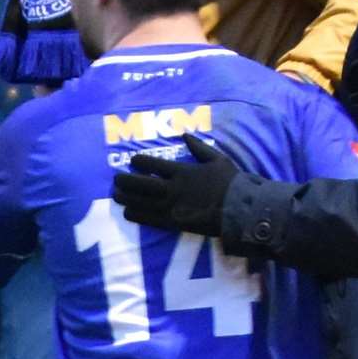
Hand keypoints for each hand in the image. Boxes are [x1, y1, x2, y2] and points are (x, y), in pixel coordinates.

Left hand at [111, 134, 237, 236]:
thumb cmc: (231, 183)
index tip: (133, 161)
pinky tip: (127, 212)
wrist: (241, 210)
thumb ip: (199, 147)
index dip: (140, 162)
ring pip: (142, 202)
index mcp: (182, 171)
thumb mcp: (218, 159)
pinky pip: (150, 219)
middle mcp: (173, 189)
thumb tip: (185, 135)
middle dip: (125, 180)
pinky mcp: (174, 223)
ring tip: (116, 195)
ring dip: (126, 198)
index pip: (153, 164)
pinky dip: (137, 215)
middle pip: (141, 184)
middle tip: (115, 179)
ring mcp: (172, 207)